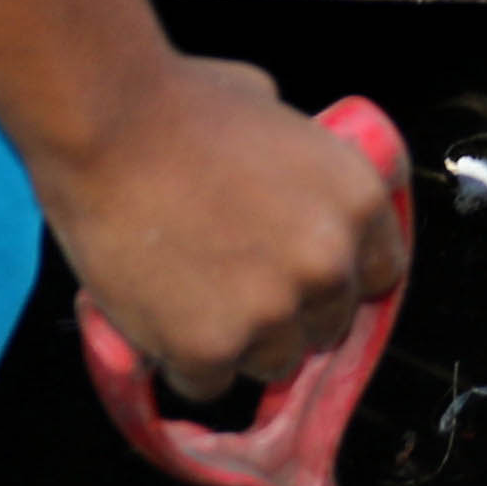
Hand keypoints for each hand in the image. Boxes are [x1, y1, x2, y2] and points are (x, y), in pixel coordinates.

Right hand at [39, 55, 405, 397]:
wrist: (105, 124)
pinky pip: (207, 383)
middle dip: (289, 312)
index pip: (380, 273)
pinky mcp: (209, 349)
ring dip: (239, 344)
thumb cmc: (180, 103)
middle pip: (327, 326)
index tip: (305, 275)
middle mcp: (329, 263)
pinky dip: (183, 363)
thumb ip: (298, 162)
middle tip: (235, 284)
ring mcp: (272, 312)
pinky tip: (159, 320)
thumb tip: (293, 180)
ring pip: (272, 362)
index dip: (339, 277)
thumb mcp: (274, 112)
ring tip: (190, 299)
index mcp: (359, 202)